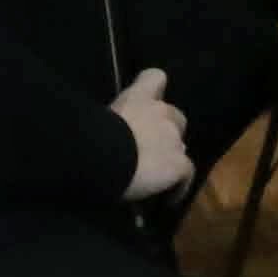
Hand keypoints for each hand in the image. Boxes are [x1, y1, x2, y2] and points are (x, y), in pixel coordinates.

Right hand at [109, 66, 192, 200]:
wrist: (102, 156)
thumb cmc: (91, 135)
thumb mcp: (101, 121)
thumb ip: (114, 121)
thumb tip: (109, 136)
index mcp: (137, 97)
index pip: (155, 77)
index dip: (154, 89)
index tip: (149, 102)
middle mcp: (161, 112)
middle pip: (176, 117)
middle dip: (167, 131)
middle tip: (150, 150)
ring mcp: (173, 138)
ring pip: (181, 146)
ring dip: (170, 157)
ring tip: (157, 176)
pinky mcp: (179, 163)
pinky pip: (186, 175)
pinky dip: (179, 186)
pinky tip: (169, 199)